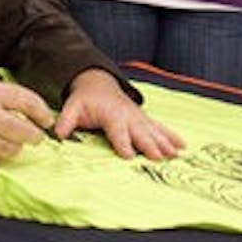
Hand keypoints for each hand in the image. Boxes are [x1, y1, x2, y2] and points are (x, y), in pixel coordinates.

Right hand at [0, 76, 54, 163]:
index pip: (28, 102)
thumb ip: (6, 96)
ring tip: (7, 139)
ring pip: (11, 150)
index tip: (47, 120)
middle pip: (25, 132)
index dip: (43, 113)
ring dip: (14, 146)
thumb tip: (32, 112)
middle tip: (34, 136)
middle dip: (34, 135)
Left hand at [57, 69, 184, 159]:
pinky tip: (183, 146)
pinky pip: (160, 127)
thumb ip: (66, 121)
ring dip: (165, 142)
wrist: (98, 83)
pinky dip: (172, 136)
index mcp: (111, 114)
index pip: (117, 131)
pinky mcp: (144, 119)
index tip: (129, 156)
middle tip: (160, 158)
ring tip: (175, 154)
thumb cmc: (85, 98)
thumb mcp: (72, 107)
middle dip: (150, 145)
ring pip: (154, 131)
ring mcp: (139, 117)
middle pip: (140, 133)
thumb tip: (58, 134)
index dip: (123, 143)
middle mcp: (128, 115)